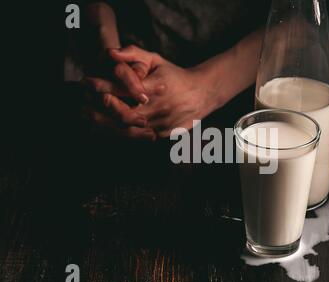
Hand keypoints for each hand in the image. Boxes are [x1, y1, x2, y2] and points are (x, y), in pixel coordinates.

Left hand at [89, 46, 221, 137]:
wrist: (202, 94)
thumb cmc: (175, 75)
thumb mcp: (157, 60)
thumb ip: (134, 54)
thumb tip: (111, 54)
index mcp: (157, 87)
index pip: (124, 89)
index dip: (102, 87)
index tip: (87, 83)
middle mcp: (160, 107)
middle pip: (124, 114)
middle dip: (101, 110)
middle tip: (84, 105)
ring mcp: (162, 123)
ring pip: (129, 130)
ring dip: (107, 125)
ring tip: (90, 118)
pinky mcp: (163, 134)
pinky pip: (138, 137)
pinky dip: (121, 134)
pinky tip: (107, 129)